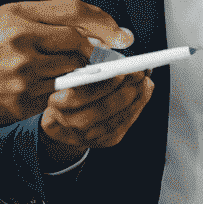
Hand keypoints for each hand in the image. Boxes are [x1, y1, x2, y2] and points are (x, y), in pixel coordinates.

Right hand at [0, 0, 133, 131]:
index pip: (77, 14)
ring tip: (49, 73)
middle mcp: (22, 42)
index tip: (123, 36)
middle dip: (87, 55)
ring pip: (72, 75)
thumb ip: (46, 20)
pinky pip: (55, 97)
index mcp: (19, 16)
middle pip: (80, 47)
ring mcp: (22, 75)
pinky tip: (32, 88)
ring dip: (72, 77)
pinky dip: (53, 94)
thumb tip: (91, 32)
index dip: (105, 24)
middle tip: (84, 59)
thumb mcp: (4, 18)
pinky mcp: (21, 102)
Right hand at [40, 72, 155, 166]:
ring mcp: (89, 137)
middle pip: (102, 109)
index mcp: (57, 106)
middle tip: (139, 73)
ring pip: (117, 118)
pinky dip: (136, 108)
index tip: (119, 73)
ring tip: (144, 82)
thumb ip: (87, 73)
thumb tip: (115, 62)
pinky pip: (124, 125)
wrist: (65, 126)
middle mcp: (72, 125)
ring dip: (135, 99)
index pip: (79, 97)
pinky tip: (143, 94)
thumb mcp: (70, 80)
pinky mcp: (106, 141)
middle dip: (125, 90)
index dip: (102, 86)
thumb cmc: (70, 94)